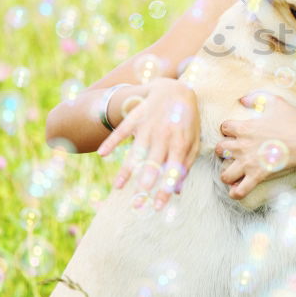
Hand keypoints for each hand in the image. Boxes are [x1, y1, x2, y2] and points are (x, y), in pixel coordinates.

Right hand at [96, 77, 200, 209]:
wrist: (176, 89)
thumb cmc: (186, 121)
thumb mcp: (192, 141)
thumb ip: (185, 165)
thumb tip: (176, 192)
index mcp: (180, 143)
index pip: (173, 171)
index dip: (165, 189)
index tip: (158, 207)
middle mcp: (164, 136)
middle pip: (153, 163)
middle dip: (145, 184)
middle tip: (137, 203)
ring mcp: (149, 126)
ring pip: (136, 150)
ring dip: (127, 169)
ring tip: (118, 187)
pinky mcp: (136, 116)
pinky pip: (123, 130)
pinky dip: (112, 141)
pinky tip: (103, 154)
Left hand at [215, 92, 295, 199]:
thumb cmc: (293, 121)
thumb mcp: (275, 102)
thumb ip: (256, 97)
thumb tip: (242, 100)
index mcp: (245, 127)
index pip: (224, 128)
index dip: (227, 129)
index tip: (235, 132)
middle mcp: (242, 146)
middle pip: (219, 150)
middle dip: (223, 151)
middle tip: (233, 152)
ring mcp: (249, 163)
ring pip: (225, 174)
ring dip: (227, 174)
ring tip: (234, 172)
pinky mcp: (258, 176)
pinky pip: (240, 191)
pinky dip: (236, 193)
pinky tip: (237, 190)